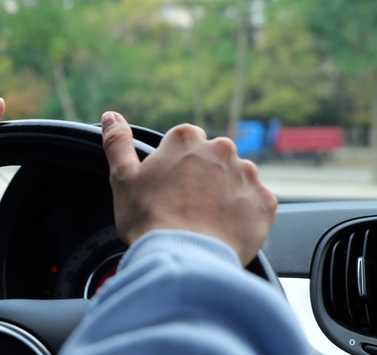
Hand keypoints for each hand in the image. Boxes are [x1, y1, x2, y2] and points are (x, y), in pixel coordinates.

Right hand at [100, 112, 276, 264]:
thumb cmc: (150, 220)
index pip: (183, 140)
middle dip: (201, 176)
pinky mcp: (265, 202)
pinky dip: (243, 214)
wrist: (185, 259)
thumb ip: (117, 143)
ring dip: (223, 193)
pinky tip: (222, 229)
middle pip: (211, 157)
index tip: (167, 186)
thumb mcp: (122, 179)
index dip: (173, 164)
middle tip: (183, 205)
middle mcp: (221, 149)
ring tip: (204, 220)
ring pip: (235, 178)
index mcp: (185, 139)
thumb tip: (111, 116)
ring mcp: (247, 175)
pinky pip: (255, 203)